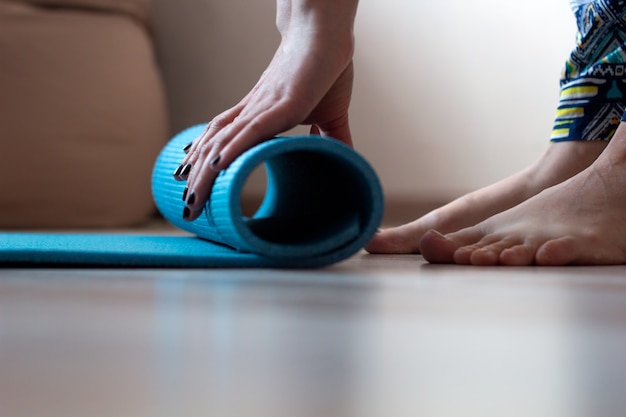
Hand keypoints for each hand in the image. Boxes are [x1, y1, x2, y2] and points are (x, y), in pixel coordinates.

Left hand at [174, 0, 357, 220]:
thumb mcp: (331, 114)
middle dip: (198, 179)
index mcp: (260, 114)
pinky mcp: (280, 104)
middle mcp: (253, 112)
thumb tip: (343, 156)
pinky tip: (214, 167)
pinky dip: (230, 149)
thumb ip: (333, 137)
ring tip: (191, 199)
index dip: (204, 162)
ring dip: (205, 173)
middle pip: (214, 148)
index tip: (192, 183)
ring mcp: (263, 108)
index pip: (222, 140)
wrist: (327, 34)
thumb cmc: (326, 69)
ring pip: (224, 143)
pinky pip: (249, 130)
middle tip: (187, 207)